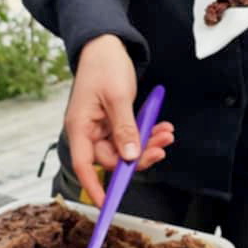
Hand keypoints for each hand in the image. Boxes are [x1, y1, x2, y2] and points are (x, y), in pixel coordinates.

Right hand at [65, 35, 174, 204]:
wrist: (106, 44)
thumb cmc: (104, 66)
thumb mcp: (117, 97)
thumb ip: (124, 129)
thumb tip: (130, 157)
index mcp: (80, 127)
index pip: (84, 165)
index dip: (95, 187)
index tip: (106, 204)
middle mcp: (88, 131)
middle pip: (112, 158)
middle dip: (140, 154)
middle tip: (163, 146)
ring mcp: (100, 127)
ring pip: (125, 148)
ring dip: (147, 142)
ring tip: (167, 133)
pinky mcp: (112, 121)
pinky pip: (130, 135)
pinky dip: (146, 132)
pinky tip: (161, 127)